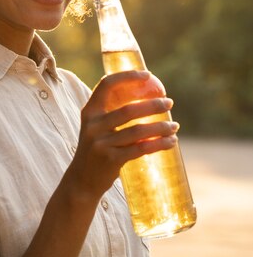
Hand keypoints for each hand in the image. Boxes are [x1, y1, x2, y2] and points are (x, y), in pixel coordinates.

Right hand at [67, 70, 177, 200]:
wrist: (81, 181)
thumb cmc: (95, 150)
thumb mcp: (96, 128)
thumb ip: (111, 113)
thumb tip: (144, 97)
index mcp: (89, 112)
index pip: (106, 85)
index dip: (127, 76)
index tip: (148, 75)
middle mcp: (93, 125)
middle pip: (128, 109)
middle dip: (153, 104)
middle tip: (169, 102)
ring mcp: (101, 144)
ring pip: (138, 131)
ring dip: (161, 126)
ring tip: (174, 126)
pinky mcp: (111, 160)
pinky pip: (141, 149)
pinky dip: (159, 144)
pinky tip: (171, 141)